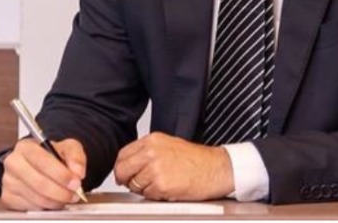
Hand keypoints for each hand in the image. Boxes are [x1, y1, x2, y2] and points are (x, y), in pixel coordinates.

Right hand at [0, 137, 86, 211]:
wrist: (38, 164)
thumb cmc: (50, 156)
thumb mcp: (67, 147)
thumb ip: (75, 156)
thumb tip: (78, 172)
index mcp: (25, 147)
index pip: (41, 160)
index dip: (60, 174)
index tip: (75, 182)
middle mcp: (13, 163)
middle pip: (38, 182)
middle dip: (61, 191)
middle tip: (74, 193)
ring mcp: (8, 182)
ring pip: (36, 198)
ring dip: (56, 201)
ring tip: (67, 197)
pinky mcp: (8, 198)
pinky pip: (31, 208)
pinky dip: (46, 207)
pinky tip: (53, 200)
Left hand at [113, 132, 233, 201]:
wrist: (215, 168)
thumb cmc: (197, 159)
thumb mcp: (169, 145)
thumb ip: (148, 152)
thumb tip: (131, 165)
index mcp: (152, 140)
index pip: (123, 154)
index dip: (121, 167)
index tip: (123, 174)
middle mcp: (151, 152)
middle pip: (122, 169)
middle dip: (126, 180)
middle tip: (134, 184)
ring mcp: (156, 168)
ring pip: (134, 184)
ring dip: (143, 189)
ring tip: (160, 185)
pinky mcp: (161, 185)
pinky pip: (147, 195)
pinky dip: (155, 196)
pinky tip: (167, 189)